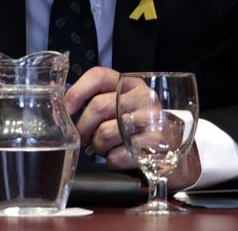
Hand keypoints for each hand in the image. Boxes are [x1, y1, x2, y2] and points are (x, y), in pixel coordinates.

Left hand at [67, 67, 201, 189]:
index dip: (76, 91)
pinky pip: (118, 154)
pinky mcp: (157, 143)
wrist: (173, 150)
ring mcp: (152, 118)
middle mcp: (143, 96)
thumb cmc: (140, 128)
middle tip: (85, 139)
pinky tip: (120, 157)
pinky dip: (113, 160)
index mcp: (130, 84)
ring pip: (105, 132)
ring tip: (107, 149)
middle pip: (98, 107)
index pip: (98, 76)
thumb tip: (63, 108)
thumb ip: (100, 103)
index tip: (65, 109)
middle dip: (83, 129)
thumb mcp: (123, 108)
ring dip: (99, 147)